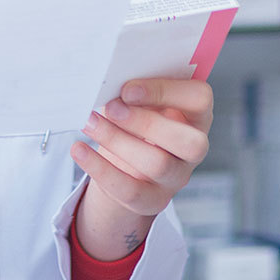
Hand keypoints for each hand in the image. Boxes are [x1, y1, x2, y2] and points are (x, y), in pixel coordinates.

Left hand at [70, 78, 213, 262]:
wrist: (125, 165)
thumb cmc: (135, 120)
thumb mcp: (140, 102)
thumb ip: (134, 90)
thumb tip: (107, 80)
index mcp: (195, 113)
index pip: (200, 99)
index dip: (166, 91)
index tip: (128, 89)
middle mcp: (194, 147)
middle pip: (189, 141)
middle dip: (146, 123)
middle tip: (111, 108)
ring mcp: (177, 177)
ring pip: (158, 164)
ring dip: (118, 141)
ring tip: (89, 123)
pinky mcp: (154, 199)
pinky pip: (131, 190)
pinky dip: (101, 169)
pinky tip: (79, 150)